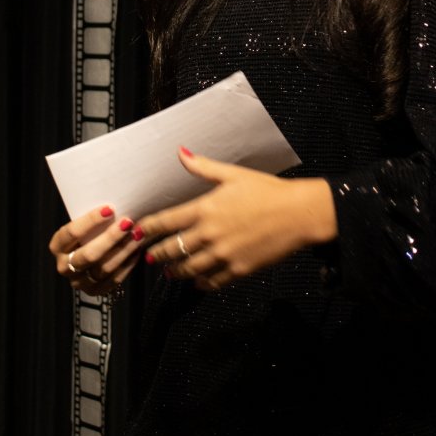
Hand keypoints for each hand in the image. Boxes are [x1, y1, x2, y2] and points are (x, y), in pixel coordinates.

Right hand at [48, 204, 141, 298]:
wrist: (87, 257)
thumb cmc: (87, 235)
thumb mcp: (84, 226)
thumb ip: (94, 220)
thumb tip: (114, 206)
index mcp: (58, 246)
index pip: (71, 233)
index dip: (90, 221)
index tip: (109, 209)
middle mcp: (64, 266)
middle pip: (88, 254)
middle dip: (110, 238)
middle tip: (128, 223)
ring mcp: (79, 281)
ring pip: (103, 268)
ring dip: (124, 251)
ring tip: (137, 235)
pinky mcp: (94, 291)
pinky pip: (114, 280)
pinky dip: (128, 264)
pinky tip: (137, 250)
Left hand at [137, 147, 337, 291]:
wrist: (299, 214)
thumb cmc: (268, 190)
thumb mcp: (233, 174)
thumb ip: (203, 167)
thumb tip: (181, 152)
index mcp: (205, 208)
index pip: (165, 222)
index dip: (147, 229)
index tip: (137, 233)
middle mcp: (210, 233)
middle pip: (172, 249)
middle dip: (157, 254)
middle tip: (149, 256)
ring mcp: (223, 254)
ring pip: (188, 269)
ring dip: (175, 271)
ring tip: (169, 271)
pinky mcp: (238, 269)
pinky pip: (212, 282)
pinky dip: (200, 283)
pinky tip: (197, 281)